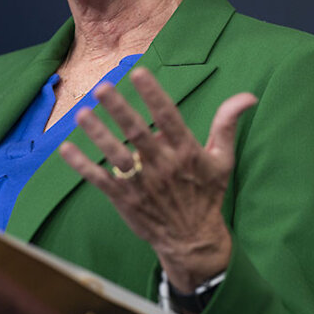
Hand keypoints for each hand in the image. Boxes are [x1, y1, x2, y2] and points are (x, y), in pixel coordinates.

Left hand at [57, 67, 257, 291]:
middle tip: (102, 87)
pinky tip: (65, 149)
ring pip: (115, 154)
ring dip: (97, 134)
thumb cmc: (206, 193)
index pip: (169, 117)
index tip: (139, 73)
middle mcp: (162, 165)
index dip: (154, 95)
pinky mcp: (124, 199)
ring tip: (81, 114)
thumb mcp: (222, 159)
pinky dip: (81, 165)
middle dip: (118, 109)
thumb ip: (227, 124)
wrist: (192, 240)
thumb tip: (247, 96)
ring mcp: (141, 183)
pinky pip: (99, 179)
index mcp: (186, 152)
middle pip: (137, 132)